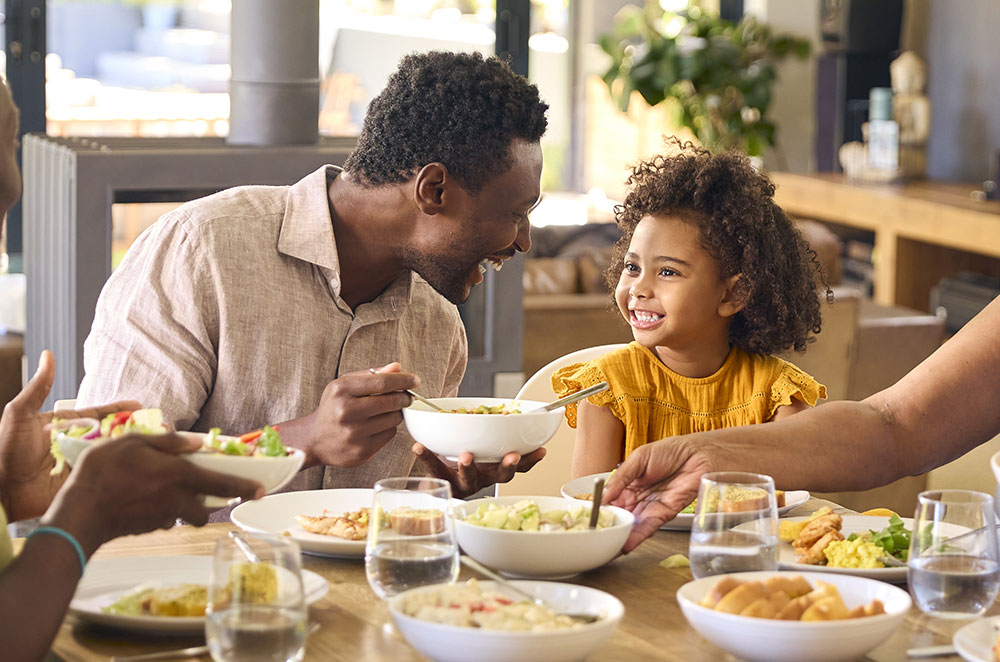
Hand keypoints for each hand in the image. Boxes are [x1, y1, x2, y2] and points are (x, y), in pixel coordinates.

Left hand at [0, 350, 141, 521]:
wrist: (2, 490)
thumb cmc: (5, 451)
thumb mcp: (20, 414)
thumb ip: (38, 387)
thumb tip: (48, 356)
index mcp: (63, 426)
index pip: (97, 414)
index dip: (118, 409)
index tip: (138, 405)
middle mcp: (75, 443)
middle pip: (109, 432)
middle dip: (132, 427)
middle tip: (155, 424)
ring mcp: (80, 462)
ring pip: (112, 451)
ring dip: (132, 446)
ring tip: (154, 441)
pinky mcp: (83, 480)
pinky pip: (106, 471)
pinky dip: (122, 466)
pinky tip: (139, 461)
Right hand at [43, 432, 263, 554]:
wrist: (80, 513)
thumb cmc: (103, 472)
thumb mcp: (133, 443)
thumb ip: (168, 442)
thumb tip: (195, 443)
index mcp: (180, 475)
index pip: (223, 484)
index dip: (245, 488)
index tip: (261, 491)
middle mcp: (178, 499)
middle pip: (208, 508)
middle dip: (214, 503)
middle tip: (214, 496)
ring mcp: (164, 518)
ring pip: (187, 516)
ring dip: (187, 508)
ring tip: (167, 492)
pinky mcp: (150, 529)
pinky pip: (166, 520)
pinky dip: (164, 513)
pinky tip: (144, 501)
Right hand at [286, 363, 417, 467]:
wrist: (314, 439)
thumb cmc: (333, 407)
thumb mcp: (345, 385)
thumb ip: (372, 374)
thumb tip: (398, 367)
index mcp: (341, 391)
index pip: (382, 382)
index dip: (403, 380)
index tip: (415, 380)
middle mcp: (346, 412)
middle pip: (391, 401)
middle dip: (404, 398)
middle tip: (406, 397)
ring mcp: (354, 434)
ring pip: (393, 419)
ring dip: (395, 413)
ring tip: (385, 412)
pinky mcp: (362, 451)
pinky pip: (389, 435)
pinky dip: (388, 428)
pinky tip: (376, 426)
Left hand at [412, 443, 545, 497]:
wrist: (437, 482)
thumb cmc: (465, 457)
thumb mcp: (485, 447)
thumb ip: (497, 431)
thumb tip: (509, 411)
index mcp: (495, 468)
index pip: (520, 467)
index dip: (531, 460)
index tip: (541, 450)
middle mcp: (482, 478)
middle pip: (498, 475)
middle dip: (507, 466)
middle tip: (512, 456)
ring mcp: (461, 481)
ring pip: (468, 478)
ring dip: (468, 466)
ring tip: (466, 455)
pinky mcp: (440, 478)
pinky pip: (433, 468)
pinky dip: (425, 456)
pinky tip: (418, 445)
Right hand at [603, 438, 714, 551]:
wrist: (698, 454)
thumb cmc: (670, 451)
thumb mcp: (639, 458)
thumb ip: (621, 477)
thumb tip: (605, 494)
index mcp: (627, 484)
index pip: (610, 500)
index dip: (600, 510)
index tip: (588, 520)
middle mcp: (637, 498)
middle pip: (619, 516)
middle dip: (608, 528)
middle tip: (594, 540)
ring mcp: (650, 507)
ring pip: (632, 525)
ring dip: (620, 537)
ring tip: (606, 549)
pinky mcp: (665, 514)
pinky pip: (649, 527)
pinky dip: (637, 537)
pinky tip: (625, 545)